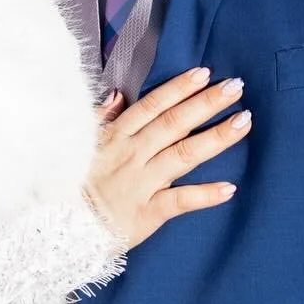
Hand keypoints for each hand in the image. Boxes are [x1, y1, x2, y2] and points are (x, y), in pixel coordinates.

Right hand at [85, 68, 247, 248]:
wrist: (60, 230)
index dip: (179, 88)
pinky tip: (229, 188)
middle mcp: (132, 155)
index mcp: (116, 137)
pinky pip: (180, 201)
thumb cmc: (72, 187)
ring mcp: (141, 183)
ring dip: (216, 138)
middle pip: (175, 123)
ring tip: (243, 122)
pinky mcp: (146, 213)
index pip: (153, 106)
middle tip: (237, 86)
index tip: (205, 73)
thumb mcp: (82, 146)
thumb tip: (117, 94)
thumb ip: (101, 119)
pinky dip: (204, 195)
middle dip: (207, 103)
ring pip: (184, 154)